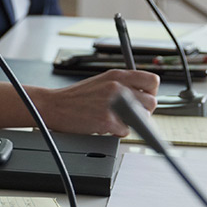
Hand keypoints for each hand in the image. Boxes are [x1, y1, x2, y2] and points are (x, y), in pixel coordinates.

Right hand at [28, 70, 159, 135]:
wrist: (54, 106)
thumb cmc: (76, 96)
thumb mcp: (102, 81)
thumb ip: (123, 85)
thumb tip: (143, 95)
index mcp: (117, 75)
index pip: (153, 81)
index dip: (150, 92)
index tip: (143, 98)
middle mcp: (117, 87)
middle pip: (152, 102)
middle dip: (144, 110)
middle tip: (131, 113)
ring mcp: (113, 104)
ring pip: (142, 117)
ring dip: (132, 121)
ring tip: (117, 119)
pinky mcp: (107, 121)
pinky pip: (126, 131)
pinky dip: (117, 132)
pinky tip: (105, 126)